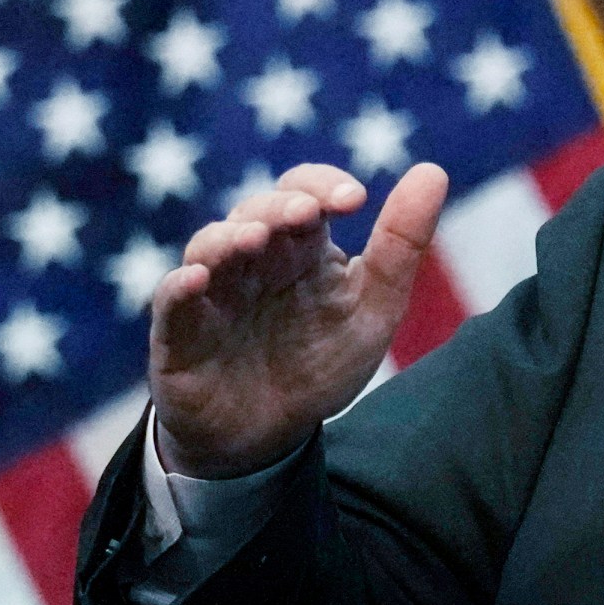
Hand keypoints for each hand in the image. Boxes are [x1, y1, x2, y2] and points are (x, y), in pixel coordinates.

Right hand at [149, 161, 448, 478]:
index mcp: (300, 247)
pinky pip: (171, 300)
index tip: (354, 199)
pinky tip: (198, 280)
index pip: (303, 192)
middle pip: (257, 211)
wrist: (270, 434)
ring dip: (230, 237)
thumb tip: (433, 170)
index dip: (322, 185)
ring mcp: (213, 290)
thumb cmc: (320, 363)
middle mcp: (252, 258)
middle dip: (279, 208)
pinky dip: (180, 286)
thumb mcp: (373, 308)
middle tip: (305, 214)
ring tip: (255, 239)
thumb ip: (401, 244)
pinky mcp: (178, 332)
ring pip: (210, 245)